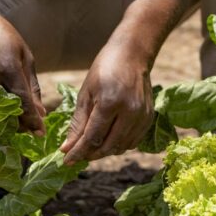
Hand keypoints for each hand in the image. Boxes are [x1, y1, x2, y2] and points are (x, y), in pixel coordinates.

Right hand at [0, 6, 45, 134]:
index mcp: (8, 67)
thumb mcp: (24, 55)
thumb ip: (32, 85)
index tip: (40, 133)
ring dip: (5, 122)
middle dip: (20, 124)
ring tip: (17, 124)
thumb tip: (40, 112)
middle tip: (31, 131)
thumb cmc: (2, 35)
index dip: (32, 120)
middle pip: (6, 112)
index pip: (22, 101)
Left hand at [60, 37, 153, 163]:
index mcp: (110, 102)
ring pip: (121, 147)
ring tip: (91, 147)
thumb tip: (67, 148)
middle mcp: (130, 112)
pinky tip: (108, 139)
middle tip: (77, 155)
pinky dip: (119, 145)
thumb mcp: (85, 93)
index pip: (92, 137)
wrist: (133, 54)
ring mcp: (142, 116)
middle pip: (108, 146)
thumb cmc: (104, 69)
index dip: (78, 151)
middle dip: (90, 154)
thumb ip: (77, 123)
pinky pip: (132, 142)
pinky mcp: (149, 118)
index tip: (66, 160)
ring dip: (104, 151)